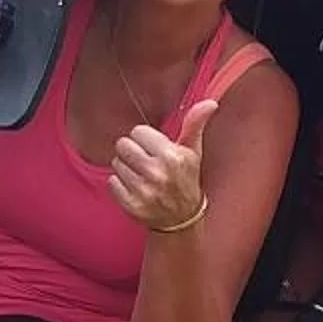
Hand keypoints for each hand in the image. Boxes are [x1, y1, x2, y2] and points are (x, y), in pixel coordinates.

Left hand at [108, 98, 219, 231]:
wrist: (182, 219)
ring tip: (142, 176)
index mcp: (172, 157)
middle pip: (123, 145)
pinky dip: (120, 185)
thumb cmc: (186, 179)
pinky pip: (112, 182)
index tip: (155, 149)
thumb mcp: (193, 151)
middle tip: (145, 162)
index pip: (137, 132)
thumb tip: (210, 103)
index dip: (145, 139)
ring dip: (126, 168)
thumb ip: (195, 124)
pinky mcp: (131, 205)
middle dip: (132, 151)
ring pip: (116, 163)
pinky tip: (136, 189)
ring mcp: (144, 191)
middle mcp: (158, 174)